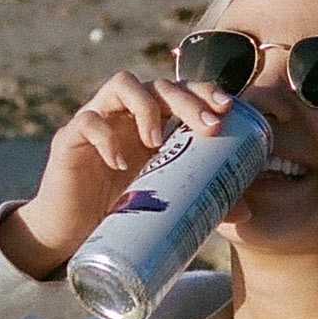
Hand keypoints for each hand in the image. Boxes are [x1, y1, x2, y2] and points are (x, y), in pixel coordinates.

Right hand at [0, 72, 230, 279]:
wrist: (72, 236)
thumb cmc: (120, 211)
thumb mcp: (164, 201)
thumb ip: (201, 199)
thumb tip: (247, 211)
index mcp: (152, 122)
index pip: (180, 91)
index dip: (204, 90)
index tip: (228, 107)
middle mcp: (126, 114)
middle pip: (158, 84)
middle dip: (187, 99)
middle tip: (210, 128)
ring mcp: (98, 121)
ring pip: (122, 83)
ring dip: (147, 107)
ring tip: (156, 142)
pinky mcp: (70, 139)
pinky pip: (87, 120)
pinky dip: (106, 137)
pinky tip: (120, 163)